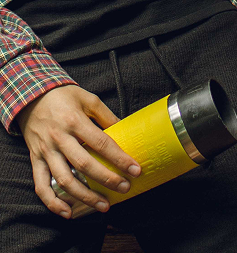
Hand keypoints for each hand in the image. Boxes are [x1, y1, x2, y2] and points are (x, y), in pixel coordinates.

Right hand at [16, 85, 140, 218]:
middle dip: (106, 180)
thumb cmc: (63, 97)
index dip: (119, 159)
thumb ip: (107, 115)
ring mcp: (46, 151)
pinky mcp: (36, 159)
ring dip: (84, 196)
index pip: (102, 144)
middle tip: (124, 188)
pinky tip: (68, 212)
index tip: (135, 170)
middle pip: (84, 165)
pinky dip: (52, 202)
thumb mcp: (88, 99)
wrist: (30, 96)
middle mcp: (59, 138)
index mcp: (74, 121)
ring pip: (64, 180)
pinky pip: (41, 185)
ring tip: (104, 205)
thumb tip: (127, 130)